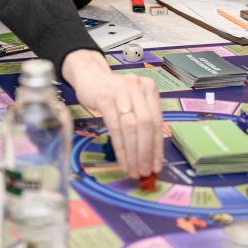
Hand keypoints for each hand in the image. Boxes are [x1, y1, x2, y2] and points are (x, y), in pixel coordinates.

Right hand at [62, 50, 163, 178]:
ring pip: (130, 127)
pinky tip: (122, 160)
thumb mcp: (133, 101)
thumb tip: (151, 156)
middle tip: (143, 171)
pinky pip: (114, 126)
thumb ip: (143, 121)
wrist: (90, 76)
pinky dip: (120, 147)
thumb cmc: (115, 94)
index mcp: (149, 89)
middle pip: (145, 124)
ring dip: (132, 153)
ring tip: (133, 170)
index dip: (157, 147)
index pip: (157, 121)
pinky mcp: (104, 97)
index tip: (156, 167)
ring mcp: (121, 91)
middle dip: (145, 152)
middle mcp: (137, 87)